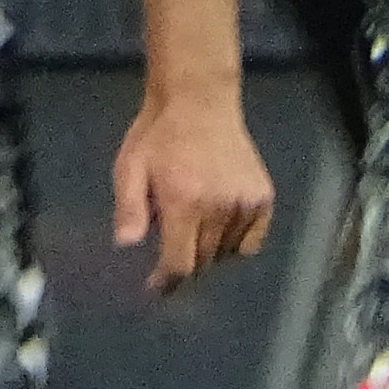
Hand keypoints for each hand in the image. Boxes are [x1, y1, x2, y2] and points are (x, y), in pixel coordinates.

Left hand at [112, 86, 273, 295]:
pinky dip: (235, 245)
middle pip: (203, 261)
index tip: (156, 288)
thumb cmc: (157, 136)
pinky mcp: (263, 198)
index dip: (166, 282)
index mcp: (185, 201)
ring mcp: (246, 202)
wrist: (199, 101)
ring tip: (193, 230)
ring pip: (226, 254)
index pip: (180, 262)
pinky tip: (219, 228)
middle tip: (171, 248)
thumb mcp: (129, 168)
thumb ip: (128, 208)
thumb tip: (126, 245)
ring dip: (207, 253)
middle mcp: (219, 206)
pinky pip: (251, 242)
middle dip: (184, 263)